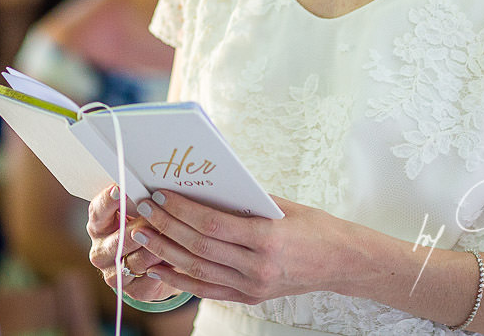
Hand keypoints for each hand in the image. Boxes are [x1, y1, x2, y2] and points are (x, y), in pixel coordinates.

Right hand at [86, 185, 180, 302]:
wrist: (155, 262)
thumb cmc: (146, 224)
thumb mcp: (138, 210)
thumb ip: (139, 200)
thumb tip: (152, 184)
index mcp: (98, 225)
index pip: (98, 211)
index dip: (109, 201)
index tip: (120, 189)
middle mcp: (100, 250)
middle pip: (117, 241)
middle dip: (139, 229)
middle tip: (156, 217)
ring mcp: (113, 273)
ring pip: (135, 261)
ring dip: (156, 250)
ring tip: (173, 238)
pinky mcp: (132, 291)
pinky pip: (147, 282)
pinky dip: (162, 271)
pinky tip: (173, 261)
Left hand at [115, 189, 347, 303]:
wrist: (341, 262)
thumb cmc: (313, 226)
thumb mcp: (281, 205)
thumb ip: (243, 200)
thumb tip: (202, 185)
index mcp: (268, 238)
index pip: (213, 224)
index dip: (182, 210)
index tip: (160, 195)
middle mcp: (258, 267)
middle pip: (199, 246)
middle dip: (165, 227)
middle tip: (142, 210)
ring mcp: (253, 286)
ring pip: (198, 269)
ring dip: (165, 251)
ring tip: (142, 234)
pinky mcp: (249, 297)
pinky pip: (207, 289)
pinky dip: (180, 278)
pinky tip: (160, 265)